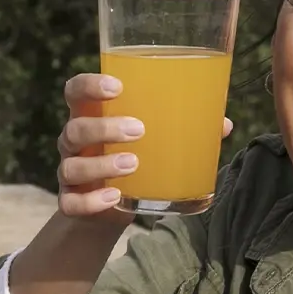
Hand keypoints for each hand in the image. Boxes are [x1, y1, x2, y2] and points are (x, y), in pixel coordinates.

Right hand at [54, 72, 231, 220]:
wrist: (110, 207)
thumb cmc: (133, 159)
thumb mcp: (152, 142)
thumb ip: (182, 131)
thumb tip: (223, 125)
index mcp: (92, 116)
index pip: (75, 91)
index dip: (90, 85)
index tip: (118, 86)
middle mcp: (75, 143)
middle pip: (75, 128)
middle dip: (104, 128)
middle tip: (139, 130)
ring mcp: (69, 172)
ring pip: (72, 166)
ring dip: (102, 165)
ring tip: (134, 164)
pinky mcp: (71, 202)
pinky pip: (71, 203)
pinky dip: (91, 201)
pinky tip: (114, 198)